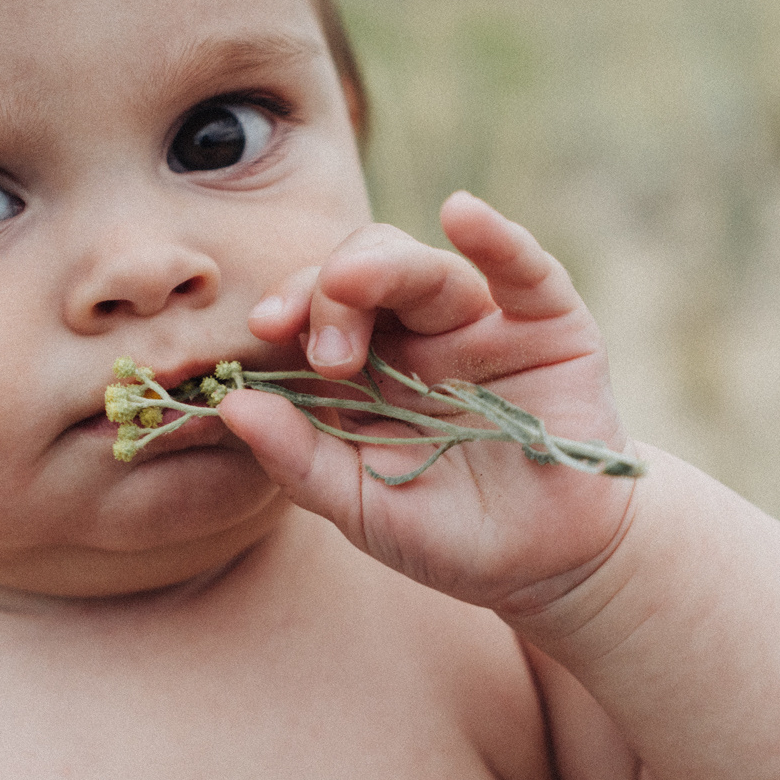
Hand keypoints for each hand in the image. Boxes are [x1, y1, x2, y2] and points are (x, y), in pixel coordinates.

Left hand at [218, 192, 638, 613]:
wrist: (547, 565)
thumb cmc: (448, 534)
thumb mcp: (364, 507)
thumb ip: (299, 459)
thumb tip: (229, 407)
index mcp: (365, 369)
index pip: (315, 311)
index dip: (288, 306)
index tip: (262, 327)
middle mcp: (418, 335)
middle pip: (364, 273)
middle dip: (329, 291)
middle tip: (326, 350)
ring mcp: (483, 326)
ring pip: (428, 268)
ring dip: (385, 267)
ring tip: (352, 280)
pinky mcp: (550, 327)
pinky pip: (524, 273)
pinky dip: (498, 239)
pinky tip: (463, 214)